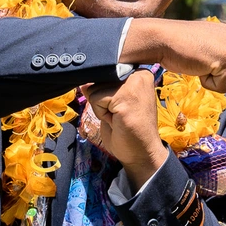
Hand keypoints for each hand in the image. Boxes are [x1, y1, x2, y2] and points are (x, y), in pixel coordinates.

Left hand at [83, 70, 169, 188]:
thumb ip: (101, 90)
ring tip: (118, 118)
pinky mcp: (125, 97)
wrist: (142, 154)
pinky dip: (101, 114)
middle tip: (120, 115)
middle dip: (103, 100)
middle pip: (99, 77)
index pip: (106, 71)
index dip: (106, 92)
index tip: (121, 107)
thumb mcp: (112, 106)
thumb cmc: (129, 131)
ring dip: (102, 108)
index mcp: (140, 74)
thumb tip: (84, 83)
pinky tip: (117, 121)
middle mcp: (139, 75)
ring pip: (95, 88)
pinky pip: (96, 99)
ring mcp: (133, 85)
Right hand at [125, 18, 225, 92]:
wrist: (163, 39)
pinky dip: (206, 82)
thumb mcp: (210, 45)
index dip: (217, 70)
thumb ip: (224, 54)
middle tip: (200, 58)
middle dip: (216, 76)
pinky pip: (221, 87)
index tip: (203, 55)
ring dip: (210, 79)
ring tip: (199, 60)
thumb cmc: (182, 44)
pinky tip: (198, 64)